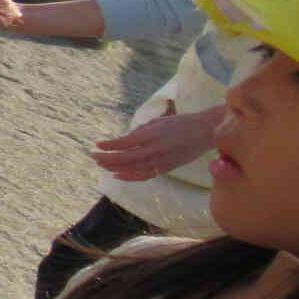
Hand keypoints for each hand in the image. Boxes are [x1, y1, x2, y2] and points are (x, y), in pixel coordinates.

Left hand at [91, 104, 220, 180]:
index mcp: (153, 134)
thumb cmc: (180, 123)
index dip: (110, 145)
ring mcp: (161, 160)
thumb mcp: (159, 122)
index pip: (126, 142)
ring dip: (114, 167)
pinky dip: (130, 177)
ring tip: (101, 164)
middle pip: (126, 157)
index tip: (96, 144)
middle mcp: (156, 149)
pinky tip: (117, 175)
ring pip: (133, 168)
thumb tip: (125, 139)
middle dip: (107, 158)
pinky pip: (145, 175)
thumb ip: (141, 131)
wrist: (205, 132)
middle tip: (93, 156)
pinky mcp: (166, 168)